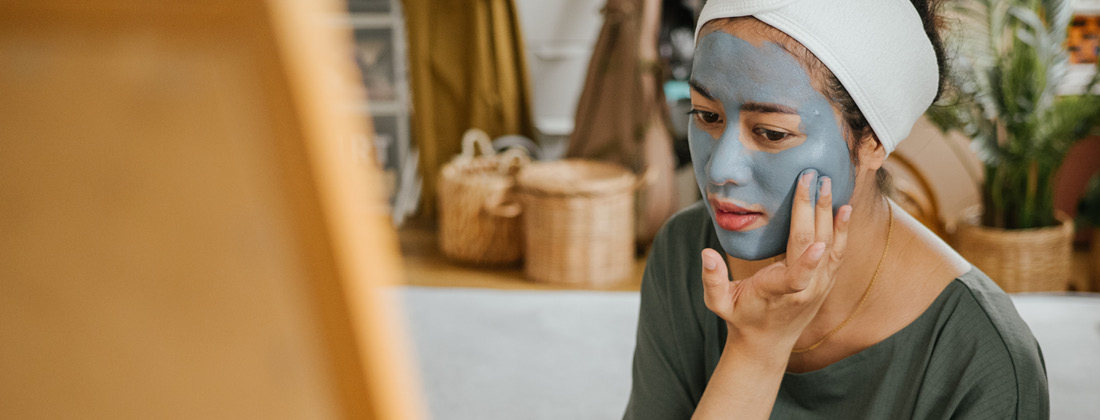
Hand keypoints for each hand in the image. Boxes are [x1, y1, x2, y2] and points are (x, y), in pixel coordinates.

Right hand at [700, 171, 851, 353]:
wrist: (768, 341)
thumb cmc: (740, 317)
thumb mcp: (718, 303)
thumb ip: (712, 279)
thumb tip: (706, 253)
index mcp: (778, 292)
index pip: (796, 278)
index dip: (808, 263)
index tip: (816, 244)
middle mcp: (805, 289)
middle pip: (814, 245)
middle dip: (813, 210)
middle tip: (812, 178)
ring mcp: (820, 285)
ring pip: (831, 245)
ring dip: (830, 213)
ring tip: (828, 184)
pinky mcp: (826, 280)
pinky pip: (838, 251)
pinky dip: (842, 229)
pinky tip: (844, 207)